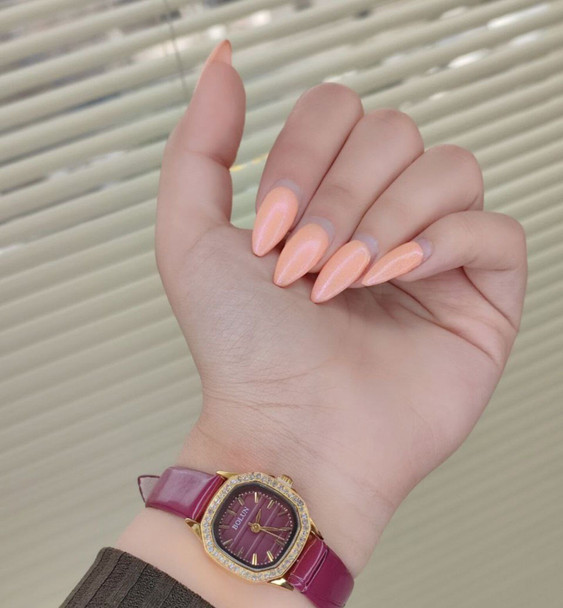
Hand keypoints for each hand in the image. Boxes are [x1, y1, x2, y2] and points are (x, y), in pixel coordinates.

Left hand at [156, 42, 525, 576]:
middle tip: (306, 267)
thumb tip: (223, 63)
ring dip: (388, 216)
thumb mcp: (190, 241)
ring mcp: (435, 258)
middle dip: (341, 195)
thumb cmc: (242, 355)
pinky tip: (399, 276)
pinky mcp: (481, 300)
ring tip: (351, 280)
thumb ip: (199, 148)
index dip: (304, 156)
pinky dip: (445, 240)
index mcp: (325, 201)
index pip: (341, 113)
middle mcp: (382, 220)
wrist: (287, 435)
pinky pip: (495, 229)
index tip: (269, 235)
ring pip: (449, 168)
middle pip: (395, 133)